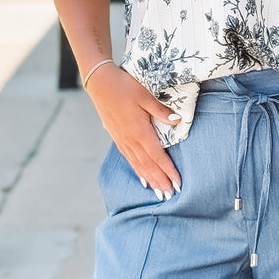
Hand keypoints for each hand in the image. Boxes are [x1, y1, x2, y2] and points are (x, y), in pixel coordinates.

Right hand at [86, 63, 181, 198]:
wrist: (100, 83)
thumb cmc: (123, 86)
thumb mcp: (145, 95)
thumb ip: (161, 110)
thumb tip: (177, 120)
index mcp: (140, 132)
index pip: (158, 157)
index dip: (168, 171)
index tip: (178, 183)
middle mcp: (131, 141)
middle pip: (149, 166)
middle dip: (161, 181)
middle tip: (171, 195)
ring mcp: (123, 141)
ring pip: (139, 166)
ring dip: (151, 180)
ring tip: (160, 193)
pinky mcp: (118, 138)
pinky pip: (130, 160)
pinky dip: (138, 171)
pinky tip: (143, 179)